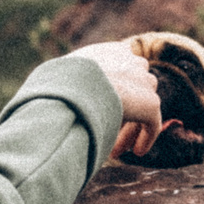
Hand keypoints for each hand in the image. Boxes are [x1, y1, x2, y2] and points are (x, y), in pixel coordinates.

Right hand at [68, 40, 162, 159]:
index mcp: (111, 51)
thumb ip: (68, 78)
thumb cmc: (57, 85)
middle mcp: (131, 61)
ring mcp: (143, 81)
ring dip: (130, 128)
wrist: (72, 90)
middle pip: (135, 89)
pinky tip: (136, 151)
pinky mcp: (150, 103)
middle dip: (126, 112)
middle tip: (110, 131)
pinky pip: (153, 124)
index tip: (104, 109)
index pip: (123, 68)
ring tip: (116, 150)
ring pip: (144, 108)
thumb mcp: (59, 73)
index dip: (115, 91)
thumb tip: (50, 92)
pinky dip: (146, 138)